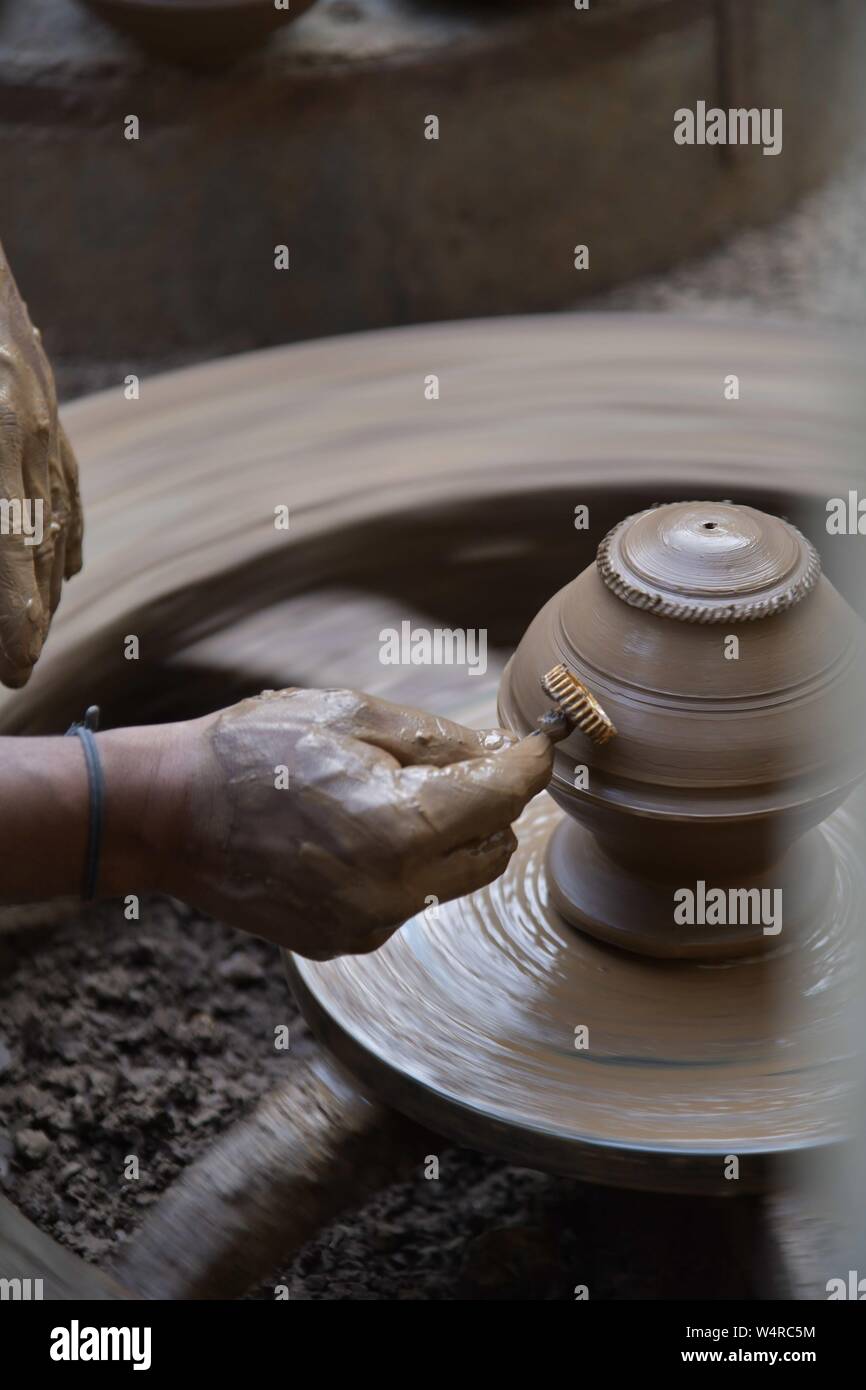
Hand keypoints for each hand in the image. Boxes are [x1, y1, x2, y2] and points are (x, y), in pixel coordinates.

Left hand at [0, 244, 82, 686]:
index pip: (11, 555)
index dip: (14, 625)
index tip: (13, 674)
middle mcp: (25, 429)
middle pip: (38, 546)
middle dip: (28, 617)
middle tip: (14, 671)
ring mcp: (39, 407)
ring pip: (56, 514)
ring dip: (47, 581)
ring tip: (32, 631)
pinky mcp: (38, 389)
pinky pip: (66, 477)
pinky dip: (65, 529)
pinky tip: (69, 566)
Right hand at [155, 688, 553, 958]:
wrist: (171, 814)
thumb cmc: (254, 751)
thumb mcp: (351, 717)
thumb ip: (442, 740)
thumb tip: (508, 755)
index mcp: (398, 827)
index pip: (505, 797)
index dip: (529, 762)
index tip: (536, 742)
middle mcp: (392, 891)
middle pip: (495, 846)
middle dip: (489, 802)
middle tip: (451, 762)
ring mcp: (369, 924)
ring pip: (457, 877)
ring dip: (449, 835)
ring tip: (389, 794)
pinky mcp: (348, 941)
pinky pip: (412, 899)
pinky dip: (407, 865)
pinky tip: (355, 832)